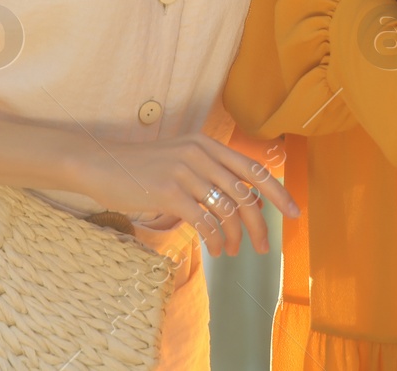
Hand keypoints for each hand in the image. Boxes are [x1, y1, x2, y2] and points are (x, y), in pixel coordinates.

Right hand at [72, 133, 298, 255]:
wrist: (101, 164)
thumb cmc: (141, 169)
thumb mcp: (181, 162)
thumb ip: (212, 175)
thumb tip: (249, 202)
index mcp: (206, 144)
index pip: (254, 169)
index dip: (278, 192)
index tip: (294, 214)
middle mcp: (200, 153)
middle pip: (245, 193)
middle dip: (260, 225)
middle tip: (262, 248)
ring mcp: (184, 171)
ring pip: (227, 210)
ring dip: (236, 236)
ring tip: (232, 251)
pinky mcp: (168, 191)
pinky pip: (204, 221)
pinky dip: (214, 240)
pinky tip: (214, 250)